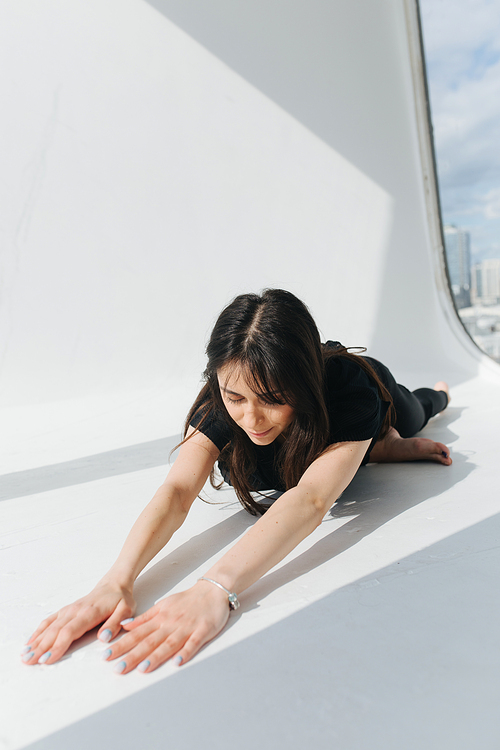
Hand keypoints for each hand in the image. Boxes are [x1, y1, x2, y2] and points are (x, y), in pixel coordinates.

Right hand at [21, 579, 135, 664]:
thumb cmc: (120, 599)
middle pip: (55, 631)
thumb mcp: (126, 610)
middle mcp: (75, 611)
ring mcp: (69, 610)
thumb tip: (103, 638)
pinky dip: (38, 631)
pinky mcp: (66, 610)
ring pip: (49, 626)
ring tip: (25, 655)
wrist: (114, 584)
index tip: (48, 659)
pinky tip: (31, 642)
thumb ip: (115, 624)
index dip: (58, 646)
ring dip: (37, 641)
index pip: (70, 631)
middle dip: (41, 647)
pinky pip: (49, 620)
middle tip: (29, 661)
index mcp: (89, 612)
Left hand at [102, 580, 230, 673]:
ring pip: (169, 644)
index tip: (106, 656)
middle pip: (149, 641)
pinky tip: (178, 662)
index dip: (121, 645)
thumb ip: (144, 618)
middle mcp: (170, 624)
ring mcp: (186, 628)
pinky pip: (194, 643)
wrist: (212, 591)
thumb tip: (124, 626)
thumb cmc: (186, 601)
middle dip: (133, 655)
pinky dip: (186, 652)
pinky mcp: (203, 631)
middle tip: (117, 669)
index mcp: (160, 619)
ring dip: (156, 656)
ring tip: (142, 669)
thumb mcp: (162, 606)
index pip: (137, 634)